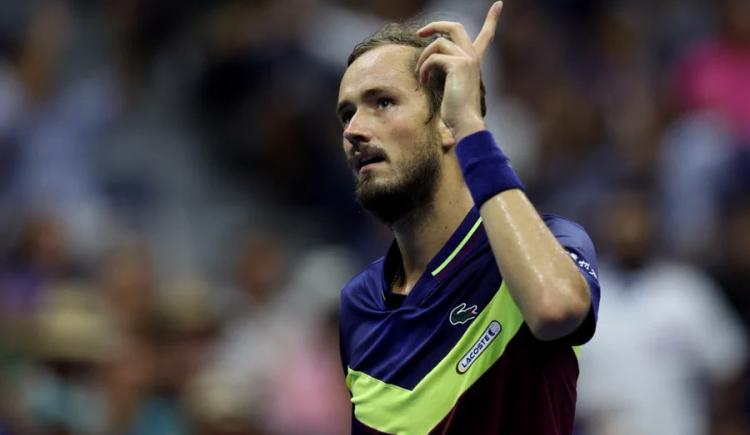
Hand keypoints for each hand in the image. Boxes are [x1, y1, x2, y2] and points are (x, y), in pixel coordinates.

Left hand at [415, 1, 502, 140]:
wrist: (466, 123)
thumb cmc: (458, 112)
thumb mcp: (453, 88)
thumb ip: (447, 72)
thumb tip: (429, 66)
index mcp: (475, 61)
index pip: (486, 35)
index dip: (492, 19)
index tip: (499, 4)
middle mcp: (473, 57)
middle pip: (455, 27)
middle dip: (435, 25)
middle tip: (420, 33)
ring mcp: (466, 59)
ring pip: (438, 43)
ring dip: (423, 58)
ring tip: (420, 75)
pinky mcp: (457, 65)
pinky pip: (433, 58)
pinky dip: (424, 68)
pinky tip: (423, 81)